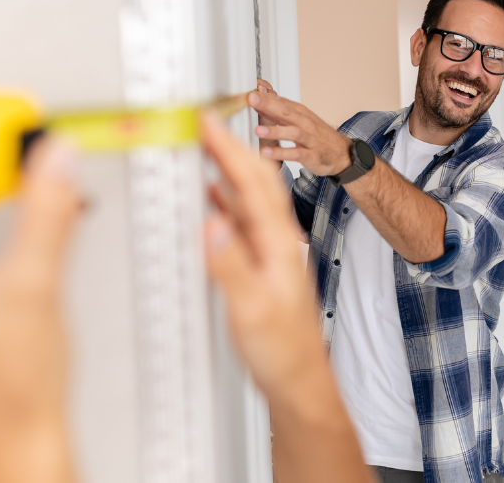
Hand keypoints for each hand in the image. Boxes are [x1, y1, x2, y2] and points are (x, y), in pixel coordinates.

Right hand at [201, 112, 324, 398]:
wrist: (298, 380)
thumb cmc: (282, 351)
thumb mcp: (251, 309)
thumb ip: (231, 265)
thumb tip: (213, 224)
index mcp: (278, 245)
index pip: (252, 185)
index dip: (229, 150)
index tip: (208, 123)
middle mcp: (278, 242)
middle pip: (255, 183)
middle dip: (231, 149)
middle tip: (204, 124)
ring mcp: (271, 253)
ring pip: (248, 199)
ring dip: (228, 170)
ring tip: (206, 148)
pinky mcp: (262, 266)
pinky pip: (242, 222)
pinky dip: (226, 202)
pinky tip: (215, 199)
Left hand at [249, 89, 352, 176]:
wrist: (342, 153)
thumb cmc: (318, 136)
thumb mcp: (300, 120)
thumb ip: (280, 110)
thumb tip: (262, 96)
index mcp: (301, 113)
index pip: (281, 102)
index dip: (265, 96)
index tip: (249, 91)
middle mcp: (305, 124)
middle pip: (286, 112)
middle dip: (268, 105)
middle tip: (251, 99)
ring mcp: (309, 139)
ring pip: (292, 132)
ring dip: (275, 131)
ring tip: (258, 130)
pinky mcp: (311, 155)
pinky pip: (296, 153)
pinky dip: (281, 152)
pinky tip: (267, 152)